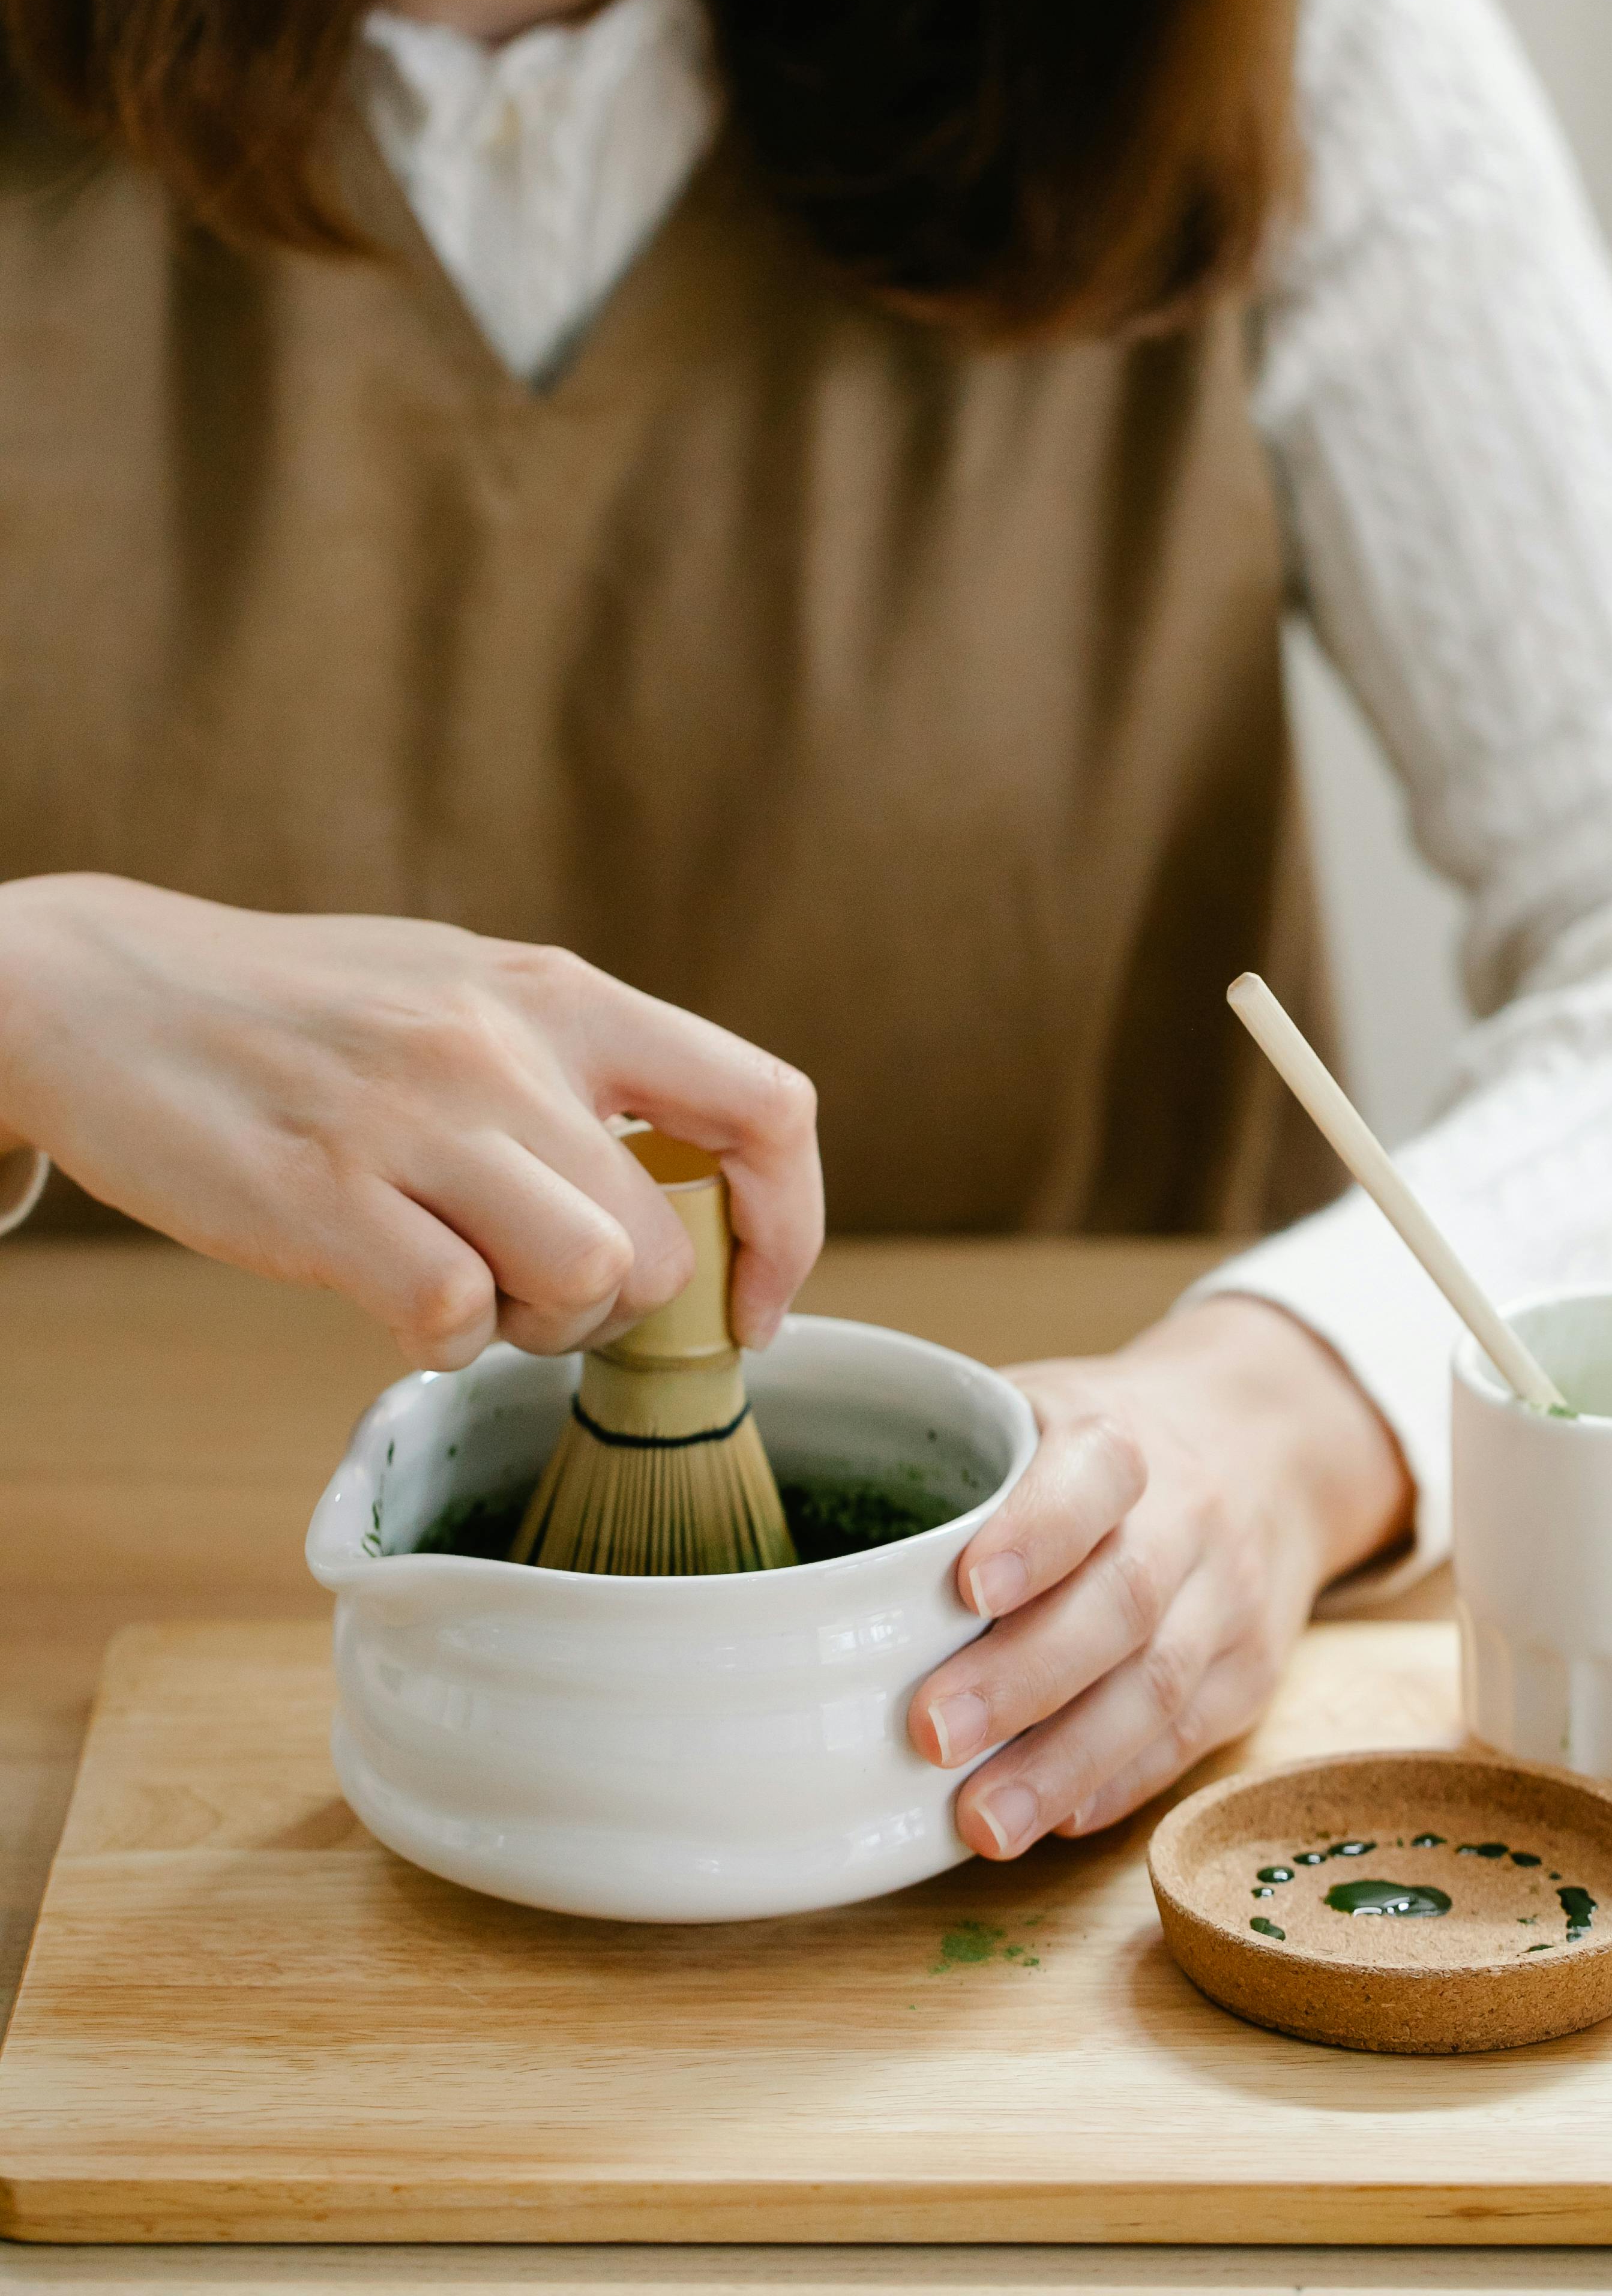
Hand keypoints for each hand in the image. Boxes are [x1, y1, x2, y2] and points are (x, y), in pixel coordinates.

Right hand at [0, 873, 821, 1365]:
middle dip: (615, 1307)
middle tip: (530, 1290)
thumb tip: (685, 1191)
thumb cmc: (300, 1011)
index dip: (788, 1225)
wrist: (104, 989)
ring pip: (588, 1278)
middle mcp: (504, 1045)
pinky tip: (387, 1296)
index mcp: (559, 992)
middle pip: (666, 1240)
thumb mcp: (464, 990)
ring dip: (536, 1326)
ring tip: (465, 1289)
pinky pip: (452, 1321)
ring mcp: (415, 1119)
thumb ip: (576, 1069)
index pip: (763, 1105)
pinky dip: (436, 1341)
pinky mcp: (322, 1197)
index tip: (754, 1302)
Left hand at [907, 1295, 1413, 1856]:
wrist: (1264, 1445)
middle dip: (1024, 1677)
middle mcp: (1186, 1515)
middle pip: (1119, 1601)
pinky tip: (1056, 1819)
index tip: (966, 1590)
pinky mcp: (1248, 1673)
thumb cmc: (1098, 1444)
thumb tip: (805, 1544)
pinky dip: (1119, 1784)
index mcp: (1119, 1438)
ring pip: (1156, 1687)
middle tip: (932, 1734)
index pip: (1092, 1478)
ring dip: (1066, 1762)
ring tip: (984, 1823)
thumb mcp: (1035, 1406)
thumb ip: (949, 1462)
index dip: (1035, 1534)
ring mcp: (1226, 1599)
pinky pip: (1185, 1737)